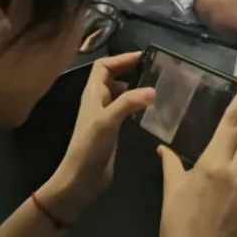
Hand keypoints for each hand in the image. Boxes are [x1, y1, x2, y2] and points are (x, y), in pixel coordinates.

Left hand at [41, 52, 153, 220]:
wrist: (81, 179)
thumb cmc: (89, 147)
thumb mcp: (108, 120)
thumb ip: (128, 103)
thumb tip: (152, 90)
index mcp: (92, 93)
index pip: (104, 65)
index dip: (121, 58)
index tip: (143, 57)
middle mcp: (97, 101)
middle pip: (112, 76)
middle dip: (130, 70)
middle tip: (154, 70)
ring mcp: (104, 116)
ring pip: (120, 93)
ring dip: (135, 88)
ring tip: (156, 86)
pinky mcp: (111, 130)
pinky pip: (124, 110)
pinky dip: (135, 105)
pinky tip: (148, 109)